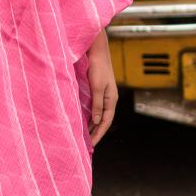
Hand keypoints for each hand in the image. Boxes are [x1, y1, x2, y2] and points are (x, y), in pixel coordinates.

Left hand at [86, 30, 117, 146]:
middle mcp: (109, 99)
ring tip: (85, 136)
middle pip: (103, 120)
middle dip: (96, 132)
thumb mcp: (97, 88)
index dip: (99, 133)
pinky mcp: (97, 90)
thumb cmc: (98, 68)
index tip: (92, 144)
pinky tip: (84, 120)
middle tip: (88, 144)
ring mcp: (103, 95)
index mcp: (112, 99)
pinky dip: (90, 116)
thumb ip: (97, 105)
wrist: (97, 51)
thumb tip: (96, 121)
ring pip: (98, 114)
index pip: (106, 121)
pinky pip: (94, 107)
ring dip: (93, 125)